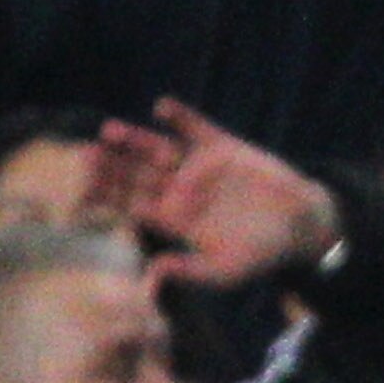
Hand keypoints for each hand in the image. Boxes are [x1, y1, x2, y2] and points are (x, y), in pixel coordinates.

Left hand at [88, 99, 340, 287]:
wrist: (301, 225)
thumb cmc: (261, 254)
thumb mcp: (225, 272)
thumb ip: (189, 271)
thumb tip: (152, 274)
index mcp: (173, 219)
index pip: (130, 204)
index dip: (107, 197)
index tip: (83, 190)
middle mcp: (178, 190)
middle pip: (135, 174)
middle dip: (111, 166)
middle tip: (86, 156)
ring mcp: (197, 166)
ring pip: (157, 149)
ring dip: (135, 140)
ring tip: (111, 131)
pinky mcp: (220, 147)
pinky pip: (195, 127)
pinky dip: (179, 117)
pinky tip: (162, 108)